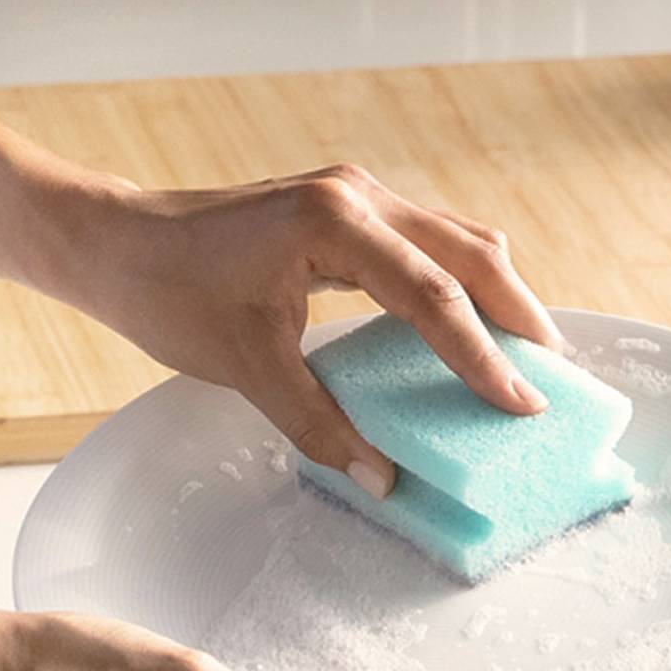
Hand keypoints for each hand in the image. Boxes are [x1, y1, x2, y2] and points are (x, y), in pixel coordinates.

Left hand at [39, 162, 565, 493]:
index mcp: (332, 223)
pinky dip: (457, 279)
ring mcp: (350, 191)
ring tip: (528, 357)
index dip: (482, 358)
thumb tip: (382, 479)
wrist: (114, 242)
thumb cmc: (168, 294)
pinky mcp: (341, 204)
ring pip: (452, 237)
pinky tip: (470, 326)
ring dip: (493, 292)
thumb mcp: (244, 368)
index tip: (524, 408)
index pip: (433, 295)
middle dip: (517, 313)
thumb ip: (319, 424)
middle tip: (556, 380)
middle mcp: (354, 193)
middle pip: (466, 250)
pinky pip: (423, 239)